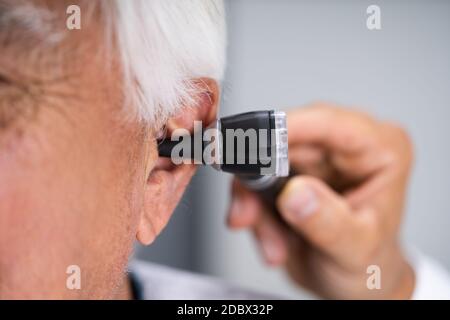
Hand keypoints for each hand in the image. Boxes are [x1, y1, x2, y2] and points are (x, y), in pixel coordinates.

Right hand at [227, 103, 414, 298]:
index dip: (287, 129)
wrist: (354, 284)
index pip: (329, 123)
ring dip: (256, 204)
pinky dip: (254, 212)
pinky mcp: (291, 175)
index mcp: (379, 150)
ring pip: (263, 162)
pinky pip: (256, 181)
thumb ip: (327, 222)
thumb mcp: (355, 250)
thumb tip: (294, 192)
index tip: (253, 145)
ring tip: (272, 240)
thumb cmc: (370, 264)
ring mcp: (316, 161)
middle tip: (250, 213)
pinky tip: (272, 239)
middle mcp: (345, 148)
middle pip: (287, 140)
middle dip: (262, 181)